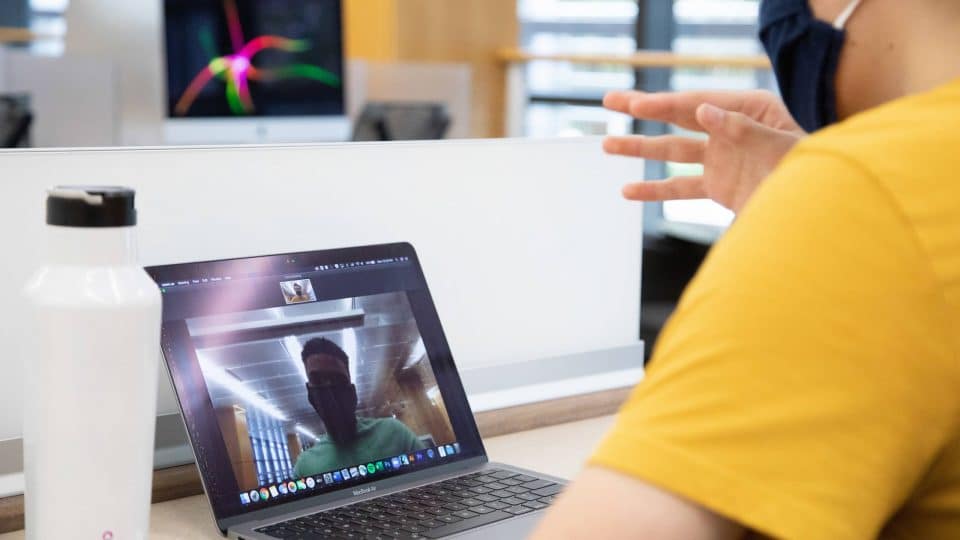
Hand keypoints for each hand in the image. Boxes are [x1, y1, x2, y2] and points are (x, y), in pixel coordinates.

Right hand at [603, 90, 805, 212]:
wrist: (822, 211)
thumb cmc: (813, 174)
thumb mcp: (783, 148)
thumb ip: (745, 130)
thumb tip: (705, 110)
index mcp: (751, 111)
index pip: (699, 104)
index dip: (665, 104)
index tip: (637, 105)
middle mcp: (731, 130)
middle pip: (679, 117)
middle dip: (644, 110)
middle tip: (611, 101)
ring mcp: (722, 158)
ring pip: (672, 151)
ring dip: (640, 148)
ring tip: (607, 145)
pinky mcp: (719, 186)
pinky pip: (680, 187)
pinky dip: (655, 189)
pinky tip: (629, 190)